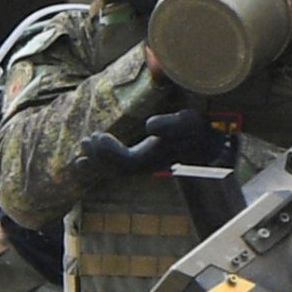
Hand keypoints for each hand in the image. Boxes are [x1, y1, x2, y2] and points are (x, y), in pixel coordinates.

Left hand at [81, 99, 228, 176]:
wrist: (208, 139)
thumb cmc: (197, 128)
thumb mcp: (187, 121)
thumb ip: (170, 124)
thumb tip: (149, 126)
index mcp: (155, 157)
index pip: (127, 163)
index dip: (110, 153)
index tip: (97, 135)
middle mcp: (149, 165)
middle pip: (119, 169)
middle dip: (99, 157)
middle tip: (85, 140)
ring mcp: (146, 164)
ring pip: (117, 169)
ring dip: (99, 160)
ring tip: (83, 146)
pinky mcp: (143, 158)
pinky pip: (119, 165)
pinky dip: (103, 160)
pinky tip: (88, 157)